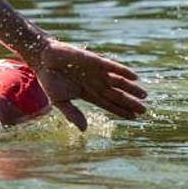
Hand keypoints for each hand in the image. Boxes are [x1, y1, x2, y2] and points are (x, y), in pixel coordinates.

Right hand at [32, 39, 146, 130]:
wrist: (42, 59)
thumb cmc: (49, 79)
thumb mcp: (59, 100)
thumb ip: (72, 113)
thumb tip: (84, 130)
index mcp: (87, 93)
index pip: (107, 104)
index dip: (120, 110)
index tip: (134, 117)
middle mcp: (94, 82)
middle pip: (115, 94)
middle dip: (130, 102)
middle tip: (144, 110)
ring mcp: (95, 71)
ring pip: (117, 81)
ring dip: (130, 88)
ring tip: (144, 95)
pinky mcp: (94, 60)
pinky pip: (112, 66)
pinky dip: (123, 71)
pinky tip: (134, 77)